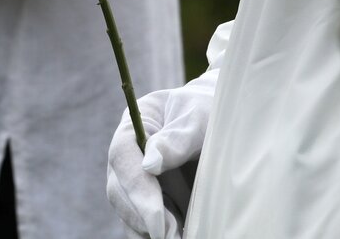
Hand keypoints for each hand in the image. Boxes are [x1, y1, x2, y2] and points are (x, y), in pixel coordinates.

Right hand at [106, 84, 211, 238]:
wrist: (220, 126)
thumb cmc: (206, 114)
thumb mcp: (198, 119)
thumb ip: (176, 139)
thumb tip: (150, 164)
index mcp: (132, 128)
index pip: (122, 157)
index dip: (137, 189)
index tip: (157, 217)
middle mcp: (127, 158)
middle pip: (119, 191)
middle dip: (143, 217)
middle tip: (171, 235)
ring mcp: (134, 182)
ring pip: (128, 212)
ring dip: (148, 231)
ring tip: (178, 238)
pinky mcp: (148, 202)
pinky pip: (143, 225)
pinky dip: (156, 235)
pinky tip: (178, 236)